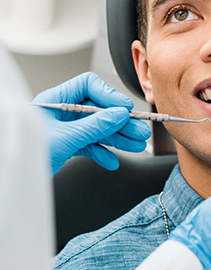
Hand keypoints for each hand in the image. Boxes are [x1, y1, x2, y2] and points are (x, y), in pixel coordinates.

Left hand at [33, 72, 150, 175]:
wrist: (13, 183)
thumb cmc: (25, 156)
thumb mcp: (65, 138)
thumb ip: (94, 126)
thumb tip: (118, 115)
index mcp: (55, 100)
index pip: (88, 86)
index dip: (109, 95)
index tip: (125, 108)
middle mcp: (62, 112)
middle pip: (98, 110)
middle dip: (120, 122)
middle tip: (138, 130)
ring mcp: (66, 129)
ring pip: (98, 128)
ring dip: (117, 138)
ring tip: (135, 144)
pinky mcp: (67, 145)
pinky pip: (90, 144)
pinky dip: (102, 152)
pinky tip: (111, 160)